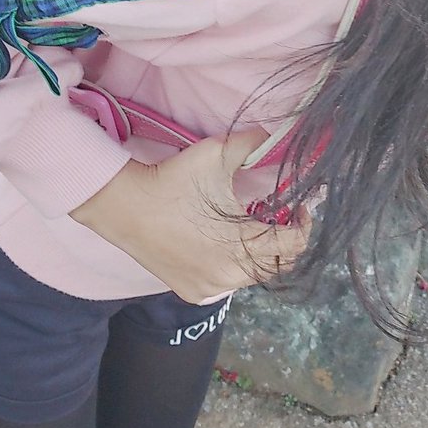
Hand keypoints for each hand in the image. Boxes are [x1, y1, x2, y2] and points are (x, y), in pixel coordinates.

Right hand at [70, 129, 310, 302]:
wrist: (123, 206)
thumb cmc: (173, 180)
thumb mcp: (218, 153)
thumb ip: (253, 143)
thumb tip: (278, 134)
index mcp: (243, 244)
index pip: (294, 246)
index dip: (304, 224)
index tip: (298, 206)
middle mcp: (231, 274)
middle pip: (278, 264)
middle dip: (284, 240)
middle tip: (277, 216)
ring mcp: (211, 288)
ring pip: (253, 276)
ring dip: (259, 254)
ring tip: (250, 227)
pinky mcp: (193, 293)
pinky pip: (227, 284)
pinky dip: (233, 266)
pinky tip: (223, 244)